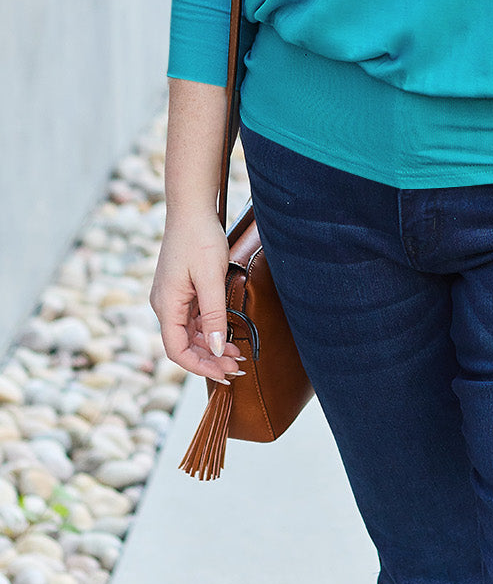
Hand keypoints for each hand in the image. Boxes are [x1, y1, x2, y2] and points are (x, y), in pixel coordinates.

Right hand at [149, 212, 243, 383]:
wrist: (192, 208)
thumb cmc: (200, 238)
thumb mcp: (210, 278)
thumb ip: (213, 315)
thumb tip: (214, 348)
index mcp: (166, 305)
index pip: (177, 350)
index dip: (200, 366)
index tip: (224, 374)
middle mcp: (165, 305)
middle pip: (184, 344)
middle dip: (209, 359)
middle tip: (237, 367)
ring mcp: (172, 297)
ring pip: (190, 333)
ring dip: (210, 346)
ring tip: (236, 354)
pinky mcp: (181, 290)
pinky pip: (193, 318)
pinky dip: (209, 329)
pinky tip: (226, 334)